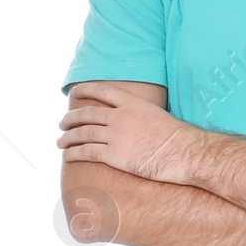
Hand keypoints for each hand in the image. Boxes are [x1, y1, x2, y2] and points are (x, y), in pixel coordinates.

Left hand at [58, 81, 199, 182]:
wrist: (184, 152)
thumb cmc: (178, 137)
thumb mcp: (158, 115)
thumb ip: (141, 114)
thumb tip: (134, 119)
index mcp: (133, 103)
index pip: (102, 91)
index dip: (85, 90)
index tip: (74, 92)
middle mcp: (120, 116)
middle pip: (87, 114)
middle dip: (70, 119)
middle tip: (63, 123)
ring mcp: (116, 135)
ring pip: (82, 133)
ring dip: (67, 138)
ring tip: (61, 141)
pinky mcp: (114, 155)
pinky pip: (86, 152)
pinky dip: (73, 153)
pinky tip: (67, 155)